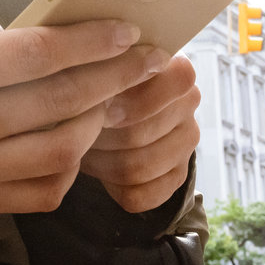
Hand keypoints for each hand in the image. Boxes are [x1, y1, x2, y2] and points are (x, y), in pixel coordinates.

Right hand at [0, 10, 166, 244]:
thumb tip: (20, 30)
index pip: (33, 56)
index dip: (88, 42)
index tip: (124, 30)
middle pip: (59, 102)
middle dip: (114, 77)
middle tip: (145, 58)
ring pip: (60, 153)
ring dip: (95, 122)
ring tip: (106, 97)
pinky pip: (41, 193)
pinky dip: (69, 168)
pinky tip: (73, 141)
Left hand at [80, 54, 199, 213]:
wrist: (109, 112)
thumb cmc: (103, 84)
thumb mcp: (102, 68)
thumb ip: (106, 71)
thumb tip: (103, 91)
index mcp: (178, 73)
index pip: (172, 87)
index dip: (133, 100)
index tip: (101, 105)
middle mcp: (188, 108)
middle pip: (140, 133)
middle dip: (100, 135)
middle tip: (76, 130)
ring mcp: (185, 145)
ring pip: (137, 168)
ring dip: (101, 162)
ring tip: (82, 148)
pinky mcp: (176, 178)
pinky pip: (140, 196)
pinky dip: (112, 187)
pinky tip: (101, 168)